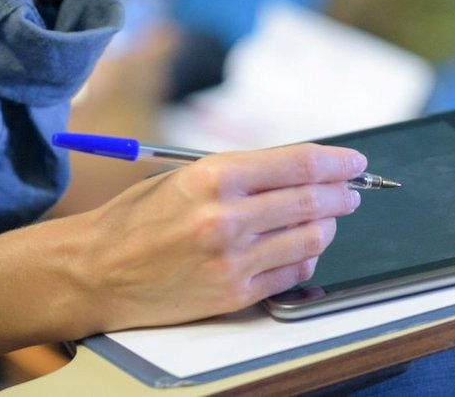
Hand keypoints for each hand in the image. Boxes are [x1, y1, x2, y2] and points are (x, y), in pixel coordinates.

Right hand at [74, 143, 367, 332]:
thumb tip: (295, 169)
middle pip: (310, 200)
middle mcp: (226, 216)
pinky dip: (306, 256)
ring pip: (310, 238)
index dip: (335, 160)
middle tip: (352, 189)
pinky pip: (292, 272)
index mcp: (213, 176)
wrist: (99, 269)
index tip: (354, 161)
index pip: (295, 163)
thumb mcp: (185, 176)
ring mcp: (233, 259)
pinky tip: (302, 247)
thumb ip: (239, 173)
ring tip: (330, 217)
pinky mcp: (235, 294)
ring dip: (329, 225)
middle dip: (341, 193)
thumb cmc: (138, 217)